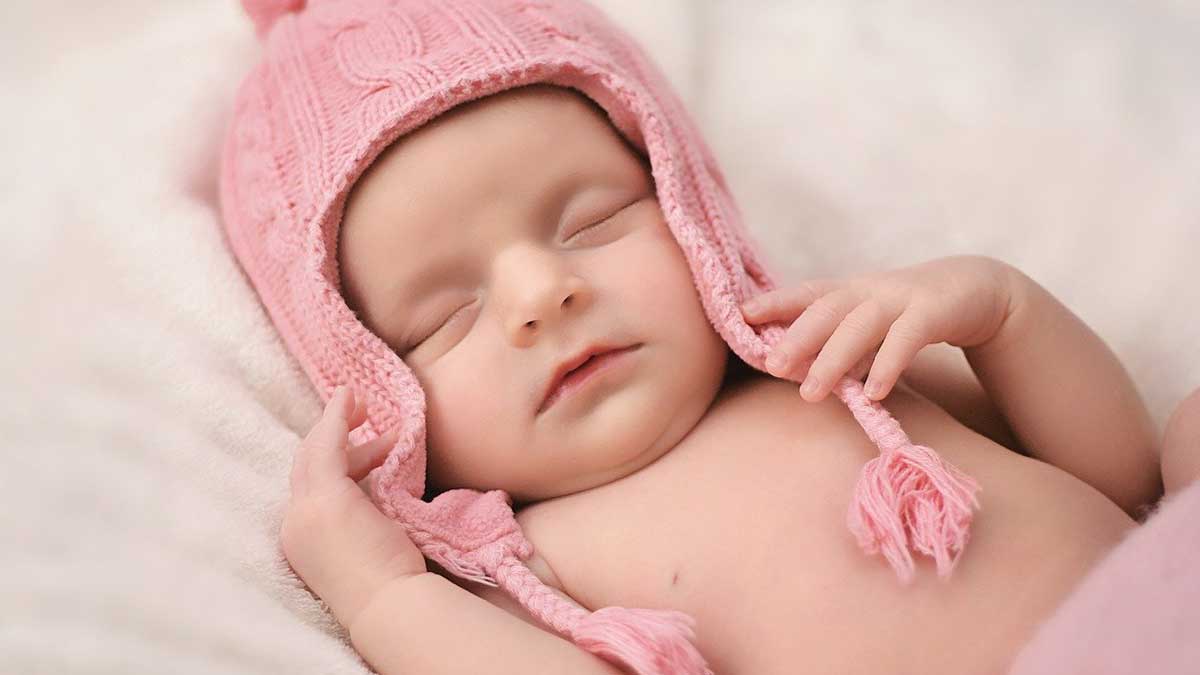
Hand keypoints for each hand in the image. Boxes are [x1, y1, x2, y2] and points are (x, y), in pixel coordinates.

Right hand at [280, 385, 426, 630]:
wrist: (390, 607)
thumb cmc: (392, 585)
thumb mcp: (370, 543)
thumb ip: (364, 517)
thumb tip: (379, 492)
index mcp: (305, 541)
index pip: (313, 491)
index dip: (340, 465)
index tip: (369, 453)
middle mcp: (295, 526)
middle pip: (307, 468)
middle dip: (333, 438)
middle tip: (362, 415)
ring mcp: (306, 512)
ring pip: (313, 453)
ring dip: (336, 422)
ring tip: (363, 403)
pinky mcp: (325, 498)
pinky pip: (326, 445)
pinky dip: (335, 418)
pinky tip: (348, 398)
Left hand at [741, 254, 1015, 402]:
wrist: (975, 290)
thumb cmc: (907, 314)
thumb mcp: (869, 324)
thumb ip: (837, 344)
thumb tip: (794, 372)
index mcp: (849, 291)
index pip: (806, 294)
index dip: (774, 302)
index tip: (740, 315)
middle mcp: (869, 290)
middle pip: (826, 309)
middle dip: (797, 338)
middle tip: (771, 366)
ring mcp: (901, 298)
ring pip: (861, 325)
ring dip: (833, 359)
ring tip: (811, 394)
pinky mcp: (933, 312)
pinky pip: (907, 338)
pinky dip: (888, 364)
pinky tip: (873, 393)